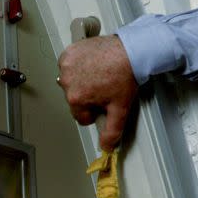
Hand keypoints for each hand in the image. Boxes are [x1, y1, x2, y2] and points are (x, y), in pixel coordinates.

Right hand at [57, 35, 138, 151]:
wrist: (131, 50)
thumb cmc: (125, 75)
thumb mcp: (120, 108)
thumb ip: (112, 131)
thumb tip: (106, 146)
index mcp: (76, 98)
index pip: (82, 116)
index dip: (96, 110)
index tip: (105, 100)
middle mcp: (67, 82)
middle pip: (75, 99)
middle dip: (89, 95)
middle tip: (105, 85)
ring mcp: (66, 65)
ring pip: (71, 82)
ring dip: (82, 80)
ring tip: (101, 73)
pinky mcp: (69, 52)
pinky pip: (69, 65)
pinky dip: (78, 65)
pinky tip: (93, 63)